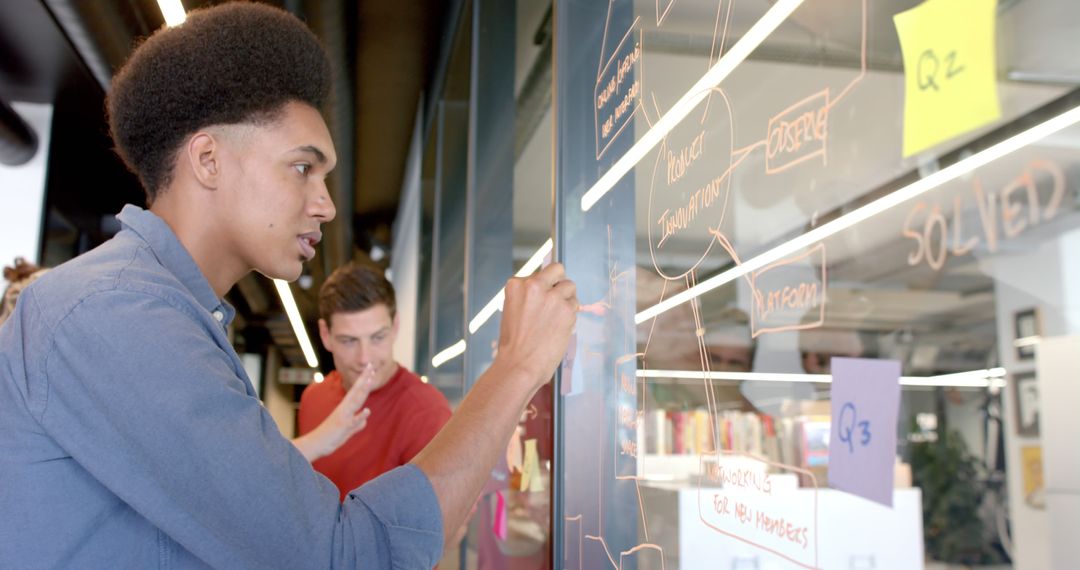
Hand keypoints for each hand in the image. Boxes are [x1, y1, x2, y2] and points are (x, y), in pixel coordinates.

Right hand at [293, 367, 372, 461]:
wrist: (317, 444)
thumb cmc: (332, 436)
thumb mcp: (348, 430)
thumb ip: (357, 424)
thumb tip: (364, 420)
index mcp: (345, 408)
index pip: (357, 391)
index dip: (364, 380)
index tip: (370, 369)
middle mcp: (344, 409)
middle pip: (356, 392)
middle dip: (364, 379)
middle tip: (371, 367)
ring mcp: (344, 417)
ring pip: (355, 402)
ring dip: (363, 391)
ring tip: (370, 380)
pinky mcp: (343, 427)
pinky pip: (353, 421)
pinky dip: (360, 416)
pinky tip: (367, 411)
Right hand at [496, 263, 576, 392]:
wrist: (519, 365)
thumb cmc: (514, 345)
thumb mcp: (513, 311)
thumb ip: (528, 297)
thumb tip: (546, 290)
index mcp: (516, 285)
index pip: (538, 274)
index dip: (543, 287)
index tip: (542, 299)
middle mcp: (534, 285)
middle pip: (557, 269)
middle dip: (558, 282)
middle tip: (556, 298)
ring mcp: (552, 296)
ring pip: (570, 286)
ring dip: (567, 298)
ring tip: (558, 317)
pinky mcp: (567, 309)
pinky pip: (575, 304)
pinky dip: (571, 314)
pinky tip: (561, 327)